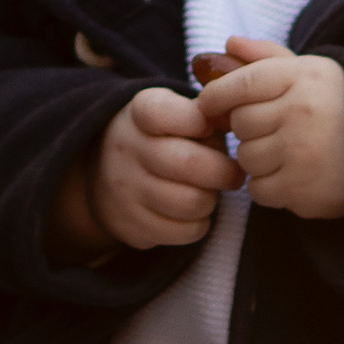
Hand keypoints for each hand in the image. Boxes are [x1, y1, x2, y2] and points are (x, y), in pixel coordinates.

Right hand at [51, 84, 241, 261]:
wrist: (106, 171)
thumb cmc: (162, 137)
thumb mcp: (177, 112)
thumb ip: (210, 112)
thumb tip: (238, 121)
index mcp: (139, 113)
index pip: (166, 113)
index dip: (199, 122)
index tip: (210, 129)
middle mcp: (126, 149)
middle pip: (189, 164)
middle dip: (224, 172)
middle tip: (233, 174)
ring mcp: (125, 190)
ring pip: (192, 203)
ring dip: (211, 200)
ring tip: (209, 192)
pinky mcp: (131, 225)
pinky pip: (185, 232)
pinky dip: (199, 224)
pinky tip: (193, 212)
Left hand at [198, 36, 343, 219]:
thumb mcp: (314, 71)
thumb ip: (268, 57)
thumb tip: (228, 44)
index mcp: (305, 77)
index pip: (241, 84)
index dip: (217, 95)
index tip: (209, 103)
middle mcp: (302, 113)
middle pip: (240, 123)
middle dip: (249, 127)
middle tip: (274, 128)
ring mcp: (302, 155)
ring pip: (246, 157)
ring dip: (258, 157)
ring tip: (287, 151)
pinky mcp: (304, 192)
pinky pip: (258, 190)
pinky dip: (268, 186)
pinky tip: (292, 174)